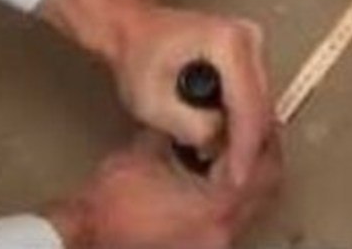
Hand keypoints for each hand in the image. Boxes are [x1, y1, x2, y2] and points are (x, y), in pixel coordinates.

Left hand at [39, 0, 273, 186]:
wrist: (135, 29)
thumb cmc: (138, 55)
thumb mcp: (151, 101)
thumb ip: (190, 125)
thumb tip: (220, 142)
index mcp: (227, 42)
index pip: (248, 104)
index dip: (243, 147)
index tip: (236, 176)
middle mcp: (248, 38)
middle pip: (261, 106)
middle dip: (246, 146)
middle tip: (228, 177)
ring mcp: (253, 44)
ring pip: (262, 104)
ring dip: (245, 136)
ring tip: (224, 163)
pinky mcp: (251, 54)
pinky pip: (255, 96)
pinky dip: (242, 122)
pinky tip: (225, 141)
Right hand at [46, 130, 281, 248]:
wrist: (85, 238)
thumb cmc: (111, 204)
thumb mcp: (149, 150)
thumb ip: (183, 129)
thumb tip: (203, 114)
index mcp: (216, 208)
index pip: (263, 169)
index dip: (265, 141)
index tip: (262, 123)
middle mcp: (222, 232)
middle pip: (267, 189)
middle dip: (262, 159)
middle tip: (255, 135)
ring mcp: (214, 245)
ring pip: (253, 206)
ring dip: (249, 179)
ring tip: (236, 153)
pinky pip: (233, 220)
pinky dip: (233, 197)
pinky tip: (215, 180)